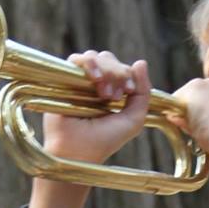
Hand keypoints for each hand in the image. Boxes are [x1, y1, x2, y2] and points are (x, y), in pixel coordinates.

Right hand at [43, 49, 151, 166]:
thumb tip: (141, 62)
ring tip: (104, 92)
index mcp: (113, 91)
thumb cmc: (104, 140)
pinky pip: (76, 59)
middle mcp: (96, 84)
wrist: (77, 151)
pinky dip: (88, 63)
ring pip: (96, 57)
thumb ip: (143, 93)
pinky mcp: (65, 79)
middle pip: (110, 60)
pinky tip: (95, 79)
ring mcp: (80, 81)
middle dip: (117, 73)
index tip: (129, 90)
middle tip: (114, 95)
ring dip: (105, 70)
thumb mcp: (133, 120)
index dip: (128, 75)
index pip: (124, 69)